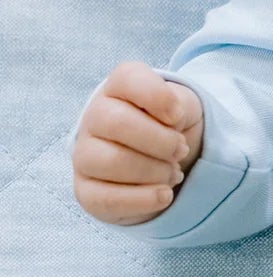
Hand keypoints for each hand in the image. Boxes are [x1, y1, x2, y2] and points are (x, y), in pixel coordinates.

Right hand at [71, 61, 203, 226]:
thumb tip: (171, 121)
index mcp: (118, 88)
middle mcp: (94, 118)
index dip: (158, 96)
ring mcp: (84, 155)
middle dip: (161, 141)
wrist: (166, 163)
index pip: (128, 78)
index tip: (178, 116)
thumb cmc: (172, 127)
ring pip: (112, 161)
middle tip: (181, 150)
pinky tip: (164, 194)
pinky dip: (144, 199)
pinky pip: (106, 198)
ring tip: (172, 173)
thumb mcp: (184, 107)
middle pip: (117, 122)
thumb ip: (179, 103)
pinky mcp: (86, 191)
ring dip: (155, 171)